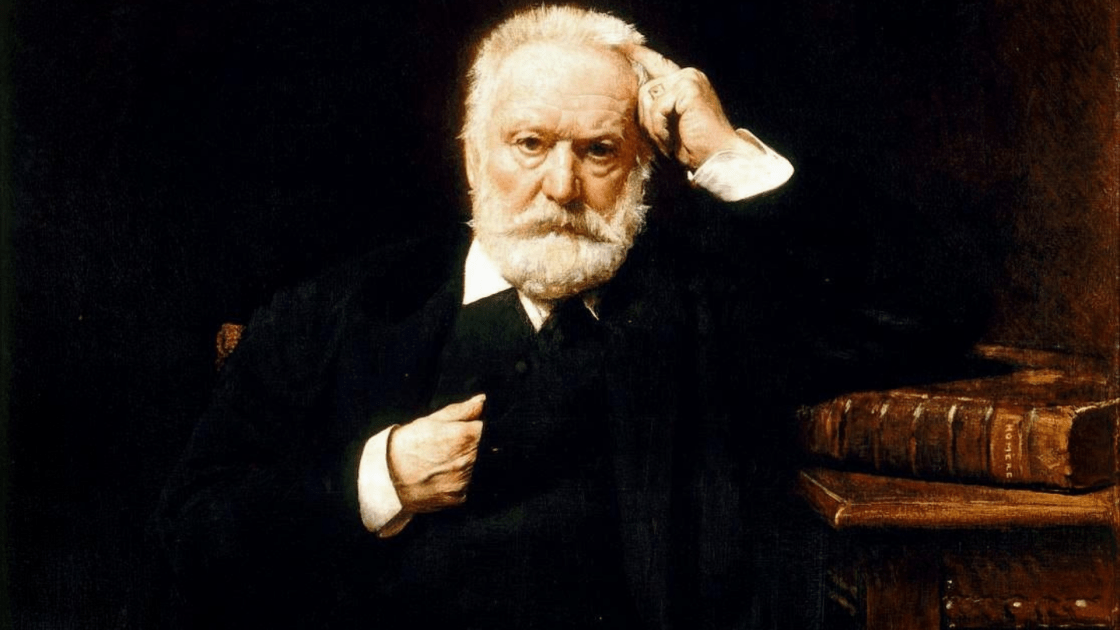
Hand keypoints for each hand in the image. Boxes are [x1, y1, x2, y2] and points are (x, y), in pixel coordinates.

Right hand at [387, 394, 484, 512]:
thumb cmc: (407, 445)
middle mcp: (469, 460)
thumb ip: (461, 410)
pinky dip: (461, 481)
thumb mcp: (431, 421)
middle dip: (476, 445)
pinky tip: (444, 475)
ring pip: (479, 468)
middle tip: (453, 446)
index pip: (488, 429)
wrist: (387, 478)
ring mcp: (465, 481)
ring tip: (446, 461)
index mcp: (465, 437)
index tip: (471, 429)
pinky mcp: (459, 498)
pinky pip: (469, 486)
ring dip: (470, 463)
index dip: (480, 427)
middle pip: (487, 449)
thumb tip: (482, 400)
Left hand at [626, 45, 760, 169]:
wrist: (716, 156)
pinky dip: (659, 128)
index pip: (657, 64)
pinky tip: (671, 140)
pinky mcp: (688, 89)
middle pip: (645, 89)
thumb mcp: (669, 122)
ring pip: (648, 98)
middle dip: (646, 119)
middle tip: (661, 141)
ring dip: (652, 126)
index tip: (622, 46)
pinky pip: (657, 108)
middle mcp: (688, 75)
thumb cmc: (693, 145)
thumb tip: (629, 94)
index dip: (639, 54)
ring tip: (668, 142)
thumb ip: (655, 105)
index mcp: (685, 81)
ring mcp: (689, 79)